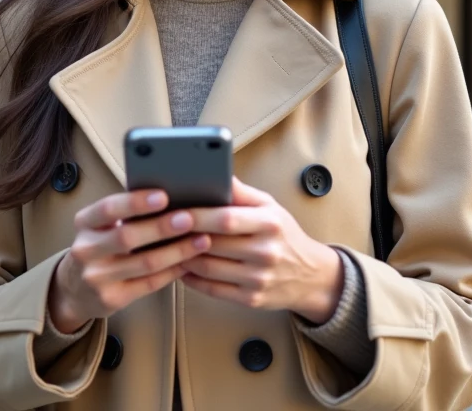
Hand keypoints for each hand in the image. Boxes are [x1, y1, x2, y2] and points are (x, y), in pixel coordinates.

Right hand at [48, 189, 211, 332]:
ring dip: (177, 251)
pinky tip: (189, 262)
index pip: (108, 209)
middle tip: (190, 218)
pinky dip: (172, 271)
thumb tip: (172, 196)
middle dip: (161, 227)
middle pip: (127, 237)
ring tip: (202, 240)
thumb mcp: (100, 226)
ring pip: (144, 263)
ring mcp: (97, 277)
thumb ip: (126, 212)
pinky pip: (149, 284)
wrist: (75, 289)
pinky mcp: (111, 299)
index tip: (163, 196)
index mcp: (85, 223)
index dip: (136, 202)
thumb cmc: (99, 247)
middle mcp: (86, 250)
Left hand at [181, 178, 344, 323]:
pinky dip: (191, 278)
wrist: (311, 275)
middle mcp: (265, 252)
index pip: (226, 219)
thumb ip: (241, 193)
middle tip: (161, 228)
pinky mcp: (251, 299)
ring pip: (208, 267)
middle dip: (182, 235)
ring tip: (166, 245)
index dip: (196, 216)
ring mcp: (258, 278)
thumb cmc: (284, 235)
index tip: (173, 210)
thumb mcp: (270, 207)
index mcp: (269, 223)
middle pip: (213, 243)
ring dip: (182, 257)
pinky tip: (182, 267)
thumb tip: (215, 173)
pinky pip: (211, 289)